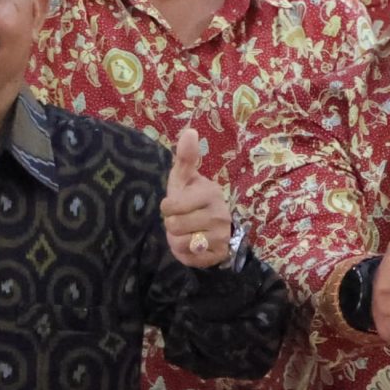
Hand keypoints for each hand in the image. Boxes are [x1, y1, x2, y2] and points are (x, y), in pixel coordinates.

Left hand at [160, 127, 233, 269]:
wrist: (211, 225)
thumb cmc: (192, 198)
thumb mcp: (184, 178)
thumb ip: (185, 157)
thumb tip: (190, 130)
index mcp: (210, 193)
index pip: (171, 206)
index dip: (167, 206)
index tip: (175, 204)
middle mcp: (220, 216)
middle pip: (174, 226)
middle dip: (171, 224)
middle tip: (182, 219)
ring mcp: (222, 237)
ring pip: (180, 243)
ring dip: (176, 239)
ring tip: (186, 231)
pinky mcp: (218, 255)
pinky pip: (189, 258)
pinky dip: (185, 253)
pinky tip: (192, 244)